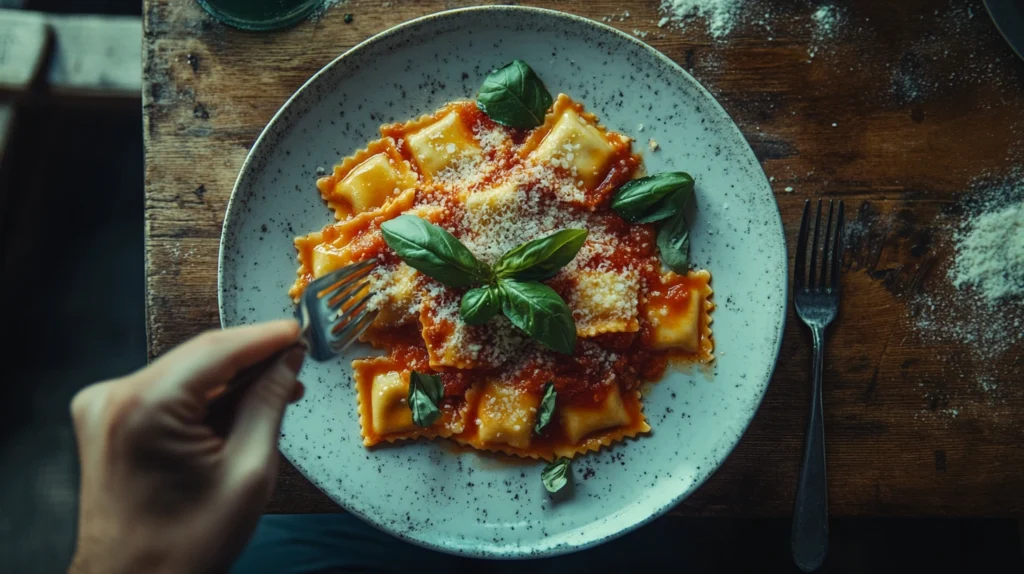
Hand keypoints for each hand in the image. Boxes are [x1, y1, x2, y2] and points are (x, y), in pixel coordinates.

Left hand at [68, 320, 304, 573]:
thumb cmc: (183, 548)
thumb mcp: (248, 472)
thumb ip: (269, 404)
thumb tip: (287, 363)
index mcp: (145, 408)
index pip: (218, 350)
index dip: (265, 337)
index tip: (298, 330)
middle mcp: (115, 398)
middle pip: (200, 357)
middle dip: (252, 359)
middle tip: (297, 361)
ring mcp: (105, 408)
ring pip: (186, 372)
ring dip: (232, 379)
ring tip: (277, 391)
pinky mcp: (107, 420)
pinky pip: (167, 391)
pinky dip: (205, 396)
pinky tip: (239, 406)